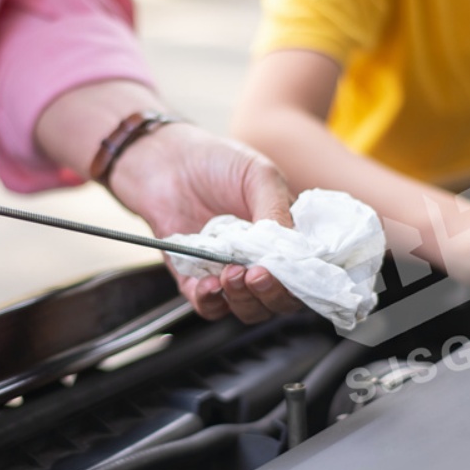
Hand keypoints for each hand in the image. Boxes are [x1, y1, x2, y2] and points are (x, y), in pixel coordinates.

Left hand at [107, 122, 303, 322]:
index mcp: (284, 237)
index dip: (299, 281)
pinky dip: (210, 302)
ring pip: (247, 309)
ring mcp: (228, 271)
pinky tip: (208, 283)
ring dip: (242, 300)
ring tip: (230, 274)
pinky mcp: (195, 279)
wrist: (165, 160)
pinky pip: (208, 306)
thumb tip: (292, 249)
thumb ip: (277, 212)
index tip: (285, 270)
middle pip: (278, 300)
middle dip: (270, 295)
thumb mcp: (259, 176)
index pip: (304, 274)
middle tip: (255, 275)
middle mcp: (259, 260)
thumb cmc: (217, 161)